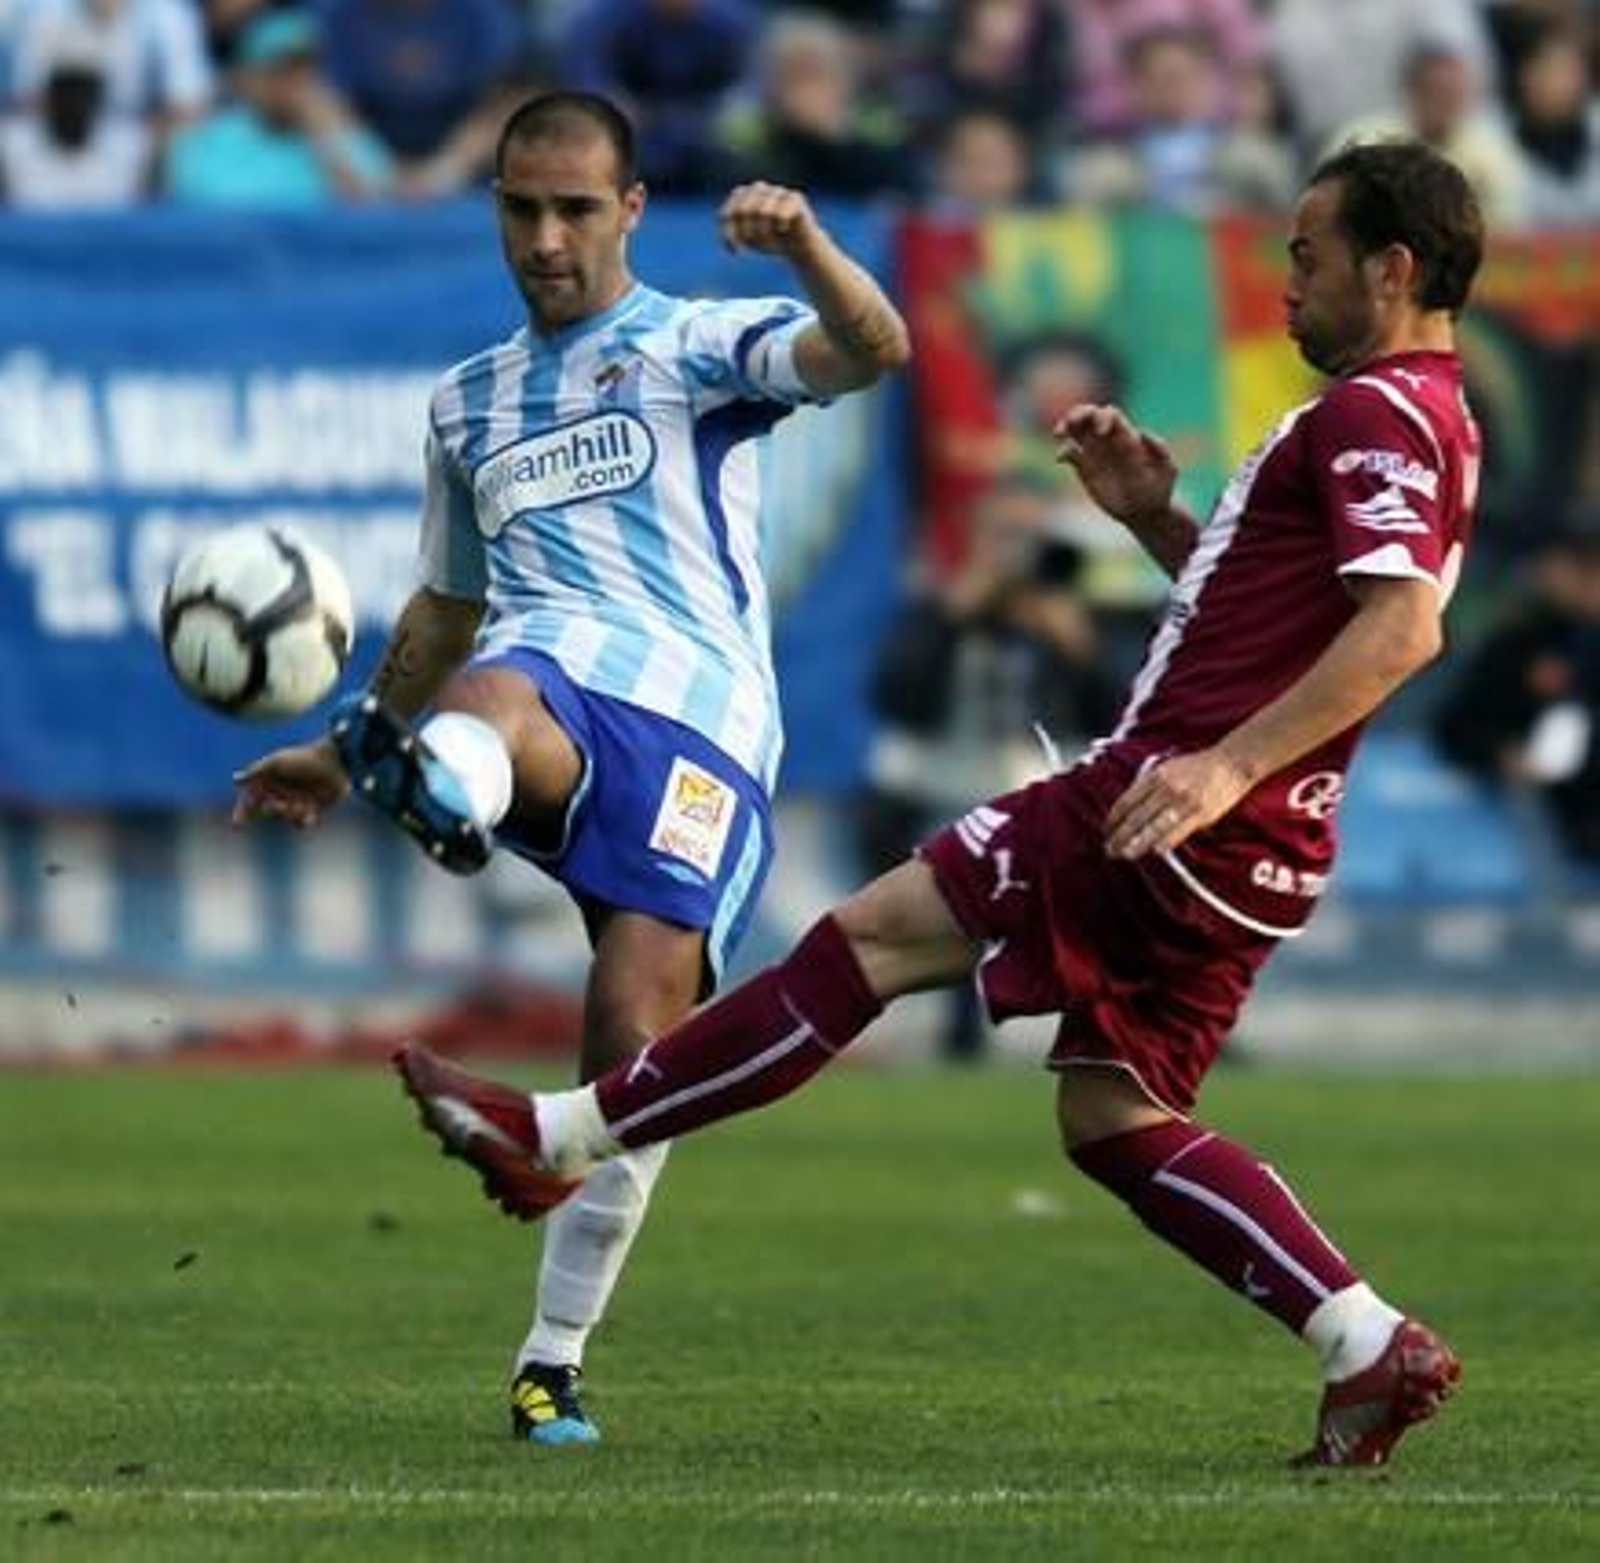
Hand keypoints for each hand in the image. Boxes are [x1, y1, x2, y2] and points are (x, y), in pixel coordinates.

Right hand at [232, 738, 347, 828]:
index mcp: (271, 779)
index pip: (251, 798)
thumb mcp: (277, 762)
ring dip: (290, 813)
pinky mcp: (313, 809)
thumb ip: (256, 772)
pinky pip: (303, 823)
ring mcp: (298, 801)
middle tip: (279, 804)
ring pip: (285, 817)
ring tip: (299, 805)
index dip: (243, 811)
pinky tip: (310, 813)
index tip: (238, 823)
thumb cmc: (305, 759)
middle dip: (272, 810)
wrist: (337, 762)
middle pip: (266, 810)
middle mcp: (282, 791)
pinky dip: (304, 820)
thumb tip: (235, 780)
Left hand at [718, 182, 823, 258]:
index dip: (728, 234)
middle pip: (742, 211)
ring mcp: (777, 190)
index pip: (727, 213)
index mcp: (742, 194)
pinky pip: (780, 215)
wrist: (799, 245)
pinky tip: (783, 230)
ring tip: (770, 241)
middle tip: (754, 246)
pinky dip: (779, 228)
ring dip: (763, 234)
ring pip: (762, 212)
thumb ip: (735, 234)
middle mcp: (758, 188)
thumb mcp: (747, 239)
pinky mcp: (794, 197)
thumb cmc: (770, 240)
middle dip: (747, 234)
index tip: (734, 252)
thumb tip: (734, 236)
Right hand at [1053, 403, 1177, 528]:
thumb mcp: (1167, 471)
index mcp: (1127, 436)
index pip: (1111, 414)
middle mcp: (1110, 440)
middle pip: (1090, 415)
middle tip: (1070, 424)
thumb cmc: (1160, 490)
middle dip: (1079, 413)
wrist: (1145, 511)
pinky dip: (1063, 452)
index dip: (1103, 417)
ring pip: (1077, 429)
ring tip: (1059, 433)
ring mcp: (1096, 453)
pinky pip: (1070, 453)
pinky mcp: (1086, 468)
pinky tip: (1060, 460)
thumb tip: (1142, 433)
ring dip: (1067, 425)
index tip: (1100, 432)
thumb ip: (1160, 450)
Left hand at [1104, 749, 1254, 859]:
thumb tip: (1131, 807)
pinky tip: (1154, 852)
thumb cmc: (1198, 767)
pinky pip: (1177, 833)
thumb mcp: (1168, 767)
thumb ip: (1149, 784)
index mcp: (1155, 776)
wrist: (1231, 763)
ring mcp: (1183, 802)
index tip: (1106, 830)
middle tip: (1110, 849)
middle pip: (1136, 818)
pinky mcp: (1200, 813)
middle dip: (1120, 836)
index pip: (1126, 801)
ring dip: (1137, 844)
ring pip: (1153, 828)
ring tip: (1125, 855)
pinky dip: (1163, 844)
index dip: (1113, 819)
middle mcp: (1166, 789)